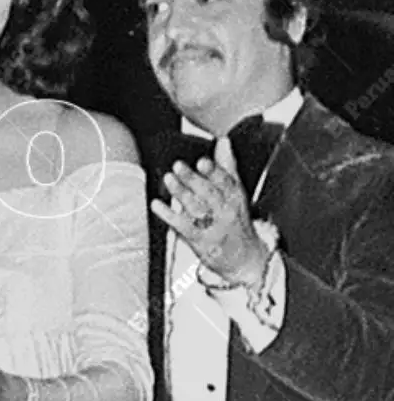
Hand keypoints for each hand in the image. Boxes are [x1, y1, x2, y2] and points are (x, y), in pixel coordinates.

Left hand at [151, 154, 268, 286]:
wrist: (245, 260)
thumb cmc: (236, 220)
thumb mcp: (236, 194)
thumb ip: (227, 167)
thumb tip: (223, 141)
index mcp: (235, 198)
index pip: (227, 183)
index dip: (215, 172)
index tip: (202, 161)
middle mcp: (226, 212)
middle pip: (210, 194)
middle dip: (194, 180)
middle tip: (178, 165)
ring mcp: (213, 227)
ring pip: (196, 208)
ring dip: (181, 193)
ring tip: (168, 178)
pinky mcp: (200, 241)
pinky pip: (183, 227)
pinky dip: (169, 215)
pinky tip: (156, 204)